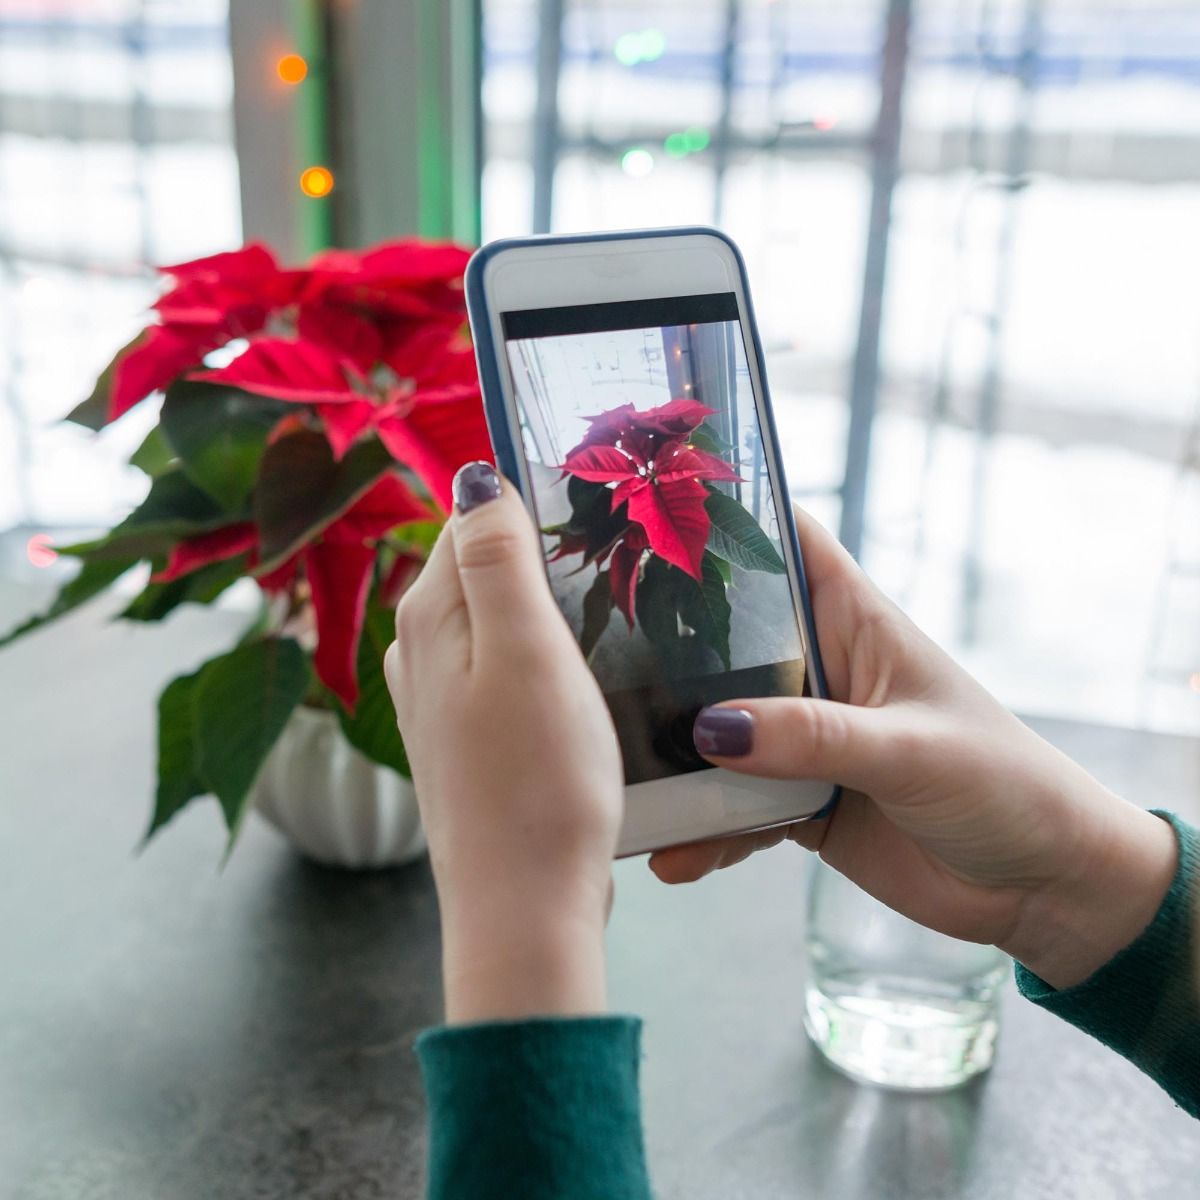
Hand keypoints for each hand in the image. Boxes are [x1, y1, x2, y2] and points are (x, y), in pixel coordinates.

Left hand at [385, 463, 622, 1021]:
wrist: (523, 908)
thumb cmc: (538, 781)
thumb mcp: (526, 649)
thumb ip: (496, 556)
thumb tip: (472, 474)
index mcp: (431, 616)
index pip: (471, 516)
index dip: (532, 502)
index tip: (597, 511)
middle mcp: (419, 652)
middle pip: (479, 566)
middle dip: (539, 552)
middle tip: (616, 564)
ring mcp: (437, 701)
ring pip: (492, 619)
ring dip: (542, 607)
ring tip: (606, 618)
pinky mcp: (465, 740)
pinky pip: (499, 668)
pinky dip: (536, 656)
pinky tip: (577, 679)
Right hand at [652, 505, 1176, 989]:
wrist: (1039, 888)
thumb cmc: (1004, 785)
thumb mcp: (910, 750)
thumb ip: (814, 737)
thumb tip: (711, 729)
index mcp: (853, 623)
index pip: (784, 544)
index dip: (723, 519)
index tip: (644, 516)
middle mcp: (820, 672)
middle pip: (727, 642)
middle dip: (666, 652)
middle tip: (595, 665)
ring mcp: (804, 739)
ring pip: (719, 732)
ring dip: (677, 759)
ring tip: (627, 786)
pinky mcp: (798, 800)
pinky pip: (734, 808)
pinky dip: (706, 831)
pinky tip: (676, 856)